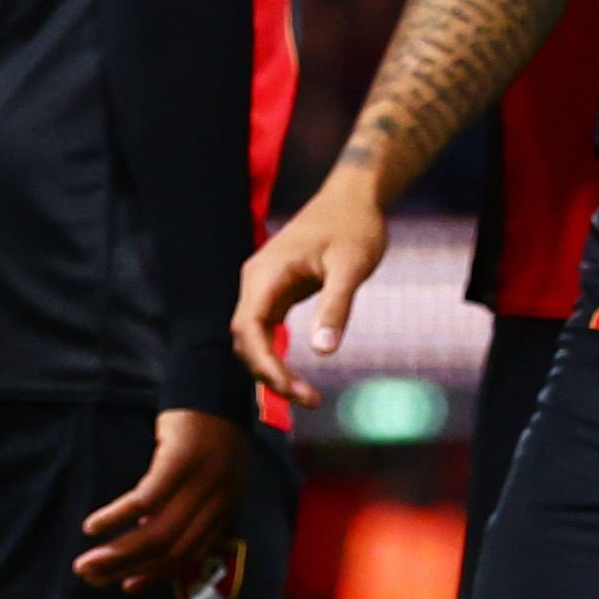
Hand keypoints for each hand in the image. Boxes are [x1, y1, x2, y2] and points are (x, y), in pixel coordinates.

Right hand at [77, 407, 250, 598]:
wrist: (215, 382)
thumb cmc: (211, 429)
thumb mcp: (219, 474)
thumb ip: (203, 509)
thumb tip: (167, 541)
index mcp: (227, 506)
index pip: (192, 554)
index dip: (158, 575)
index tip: (128, 586)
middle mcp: (218, 500)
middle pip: (171, 550)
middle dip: (128, 569)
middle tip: (92, 577)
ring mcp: (201, 482)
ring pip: (157, 533)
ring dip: (117, 553)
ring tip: (86, 562)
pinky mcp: (180, 460)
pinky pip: (145, 501)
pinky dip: (116, 517)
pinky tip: (93, 526)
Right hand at [232, 165, 391, 411]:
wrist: (352, 199)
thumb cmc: (354, 227)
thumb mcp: (352, 266)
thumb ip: (336, 306)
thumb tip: (324, 350)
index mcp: (266, 273)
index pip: (248, 329)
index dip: (264, 365)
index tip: (294, 390)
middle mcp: (256, 281)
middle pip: (245, 340)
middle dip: (270, 375)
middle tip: (310, 400)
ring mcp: (263, 287)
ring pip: (253, 339)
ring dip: (272, 370)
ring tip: (308, 396)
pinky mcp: (275, 292)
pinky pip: (265, 332)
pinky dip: (276, 358)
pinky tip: (296, 380)